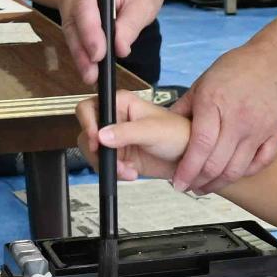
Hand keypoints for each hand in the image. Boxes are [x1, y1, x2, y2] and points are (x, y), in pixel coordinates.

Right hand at [59, 0, 166, 81]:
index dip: (90, 31)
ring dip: (79, 54)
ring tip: (90, 76)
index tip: (98, 56)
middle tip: (92, 75)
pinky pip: (72, 31)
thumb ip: (131, 23)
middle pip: (73, 18)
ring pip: (69, 28)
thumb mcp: (145, 2)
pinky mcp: (67, 7)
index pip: (85, 3)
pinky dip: (80, 50)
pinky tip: (88, 67)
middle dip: (82, 49)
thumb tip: (120, 49)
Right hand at [75, 93, 192, 181]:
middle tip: (111, 159)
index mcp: (122, 103)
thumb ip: (126, 132)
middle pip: (88, 133)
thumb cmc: (179, 134)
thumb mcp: (152, 131)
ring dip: (108, 165)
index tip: (96, 139)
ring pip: (94, 153)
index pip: (90, 107)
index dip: (88, 122)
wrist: (189, 158)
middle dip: (98, 151)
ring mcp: (115, 139)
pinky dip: (115, 172)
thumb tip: (101, 135)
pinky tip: (131, 172)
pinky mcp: (119, 156)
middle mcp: (115, 119)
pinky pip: (105, 166)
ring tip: (128, 170)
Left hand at [170, 42, 276, 192]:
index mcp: (215, 103)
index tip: (176, 183)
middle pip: (216, 163)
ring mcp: (259, 128)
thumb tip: (160, 128)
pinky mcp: (275, 134)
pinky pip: (259, 164)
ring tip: (204, 187)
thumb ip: (183, 108)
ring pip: (237, 169)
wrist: (275, 62)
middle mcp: (238, 118)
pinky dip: (243, 174)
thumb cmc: (235, 69)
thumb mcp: (202, 82)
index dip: (187, 169)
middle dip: (198, 182)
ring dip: (218, 184)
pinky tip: (230, 175)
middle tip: (187, 187)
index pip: (199, 145)